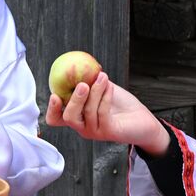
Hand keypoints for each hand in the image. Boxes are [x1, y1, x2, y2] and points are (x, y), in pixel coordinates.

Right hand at [44, 72, 168, 155]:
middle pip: (68, 117)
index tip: (55, 95)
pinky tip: (110, 87)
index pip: (56, 119)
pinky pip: (102, 113)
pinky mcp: (108, 132)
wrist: (144, 120)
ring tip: (103, 77)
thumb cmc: (122, 105)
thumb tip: (80, 64)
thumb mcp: (102, 90)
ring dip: (96, 91)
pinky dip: (105, 96)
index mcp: (78, 116)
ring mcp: (95, 131)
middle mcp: (83, 126)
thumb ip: (90, 82)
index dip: (52, 109)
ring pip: (88, 111)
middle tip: (82, 84)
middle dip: (74, 99)